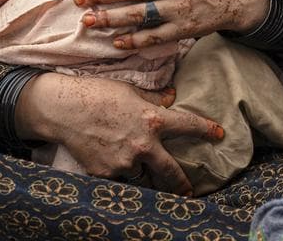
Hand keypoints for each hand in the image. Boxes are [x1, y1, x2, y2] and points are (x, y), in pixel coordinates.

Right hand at [15, 73, 222, 193]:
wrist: (62, 109)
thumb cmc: (97, 93)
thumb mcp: (130, 90)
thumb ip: (154, 98)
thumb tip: (172, 97)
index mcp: (152, 120)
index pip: (188, 125)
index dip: (206, 130)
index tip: (220, 135)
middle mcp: (143, 145)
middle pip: (170, 170)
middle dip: (181, 183)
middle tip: (189, 192)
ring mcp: (124, 162)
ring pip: (142, 175)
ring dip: (145, 176)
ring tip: (146, 179)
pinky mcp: (106, 173)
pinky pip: (119, 178)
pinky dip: (119, 174)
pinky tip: (113, 168)